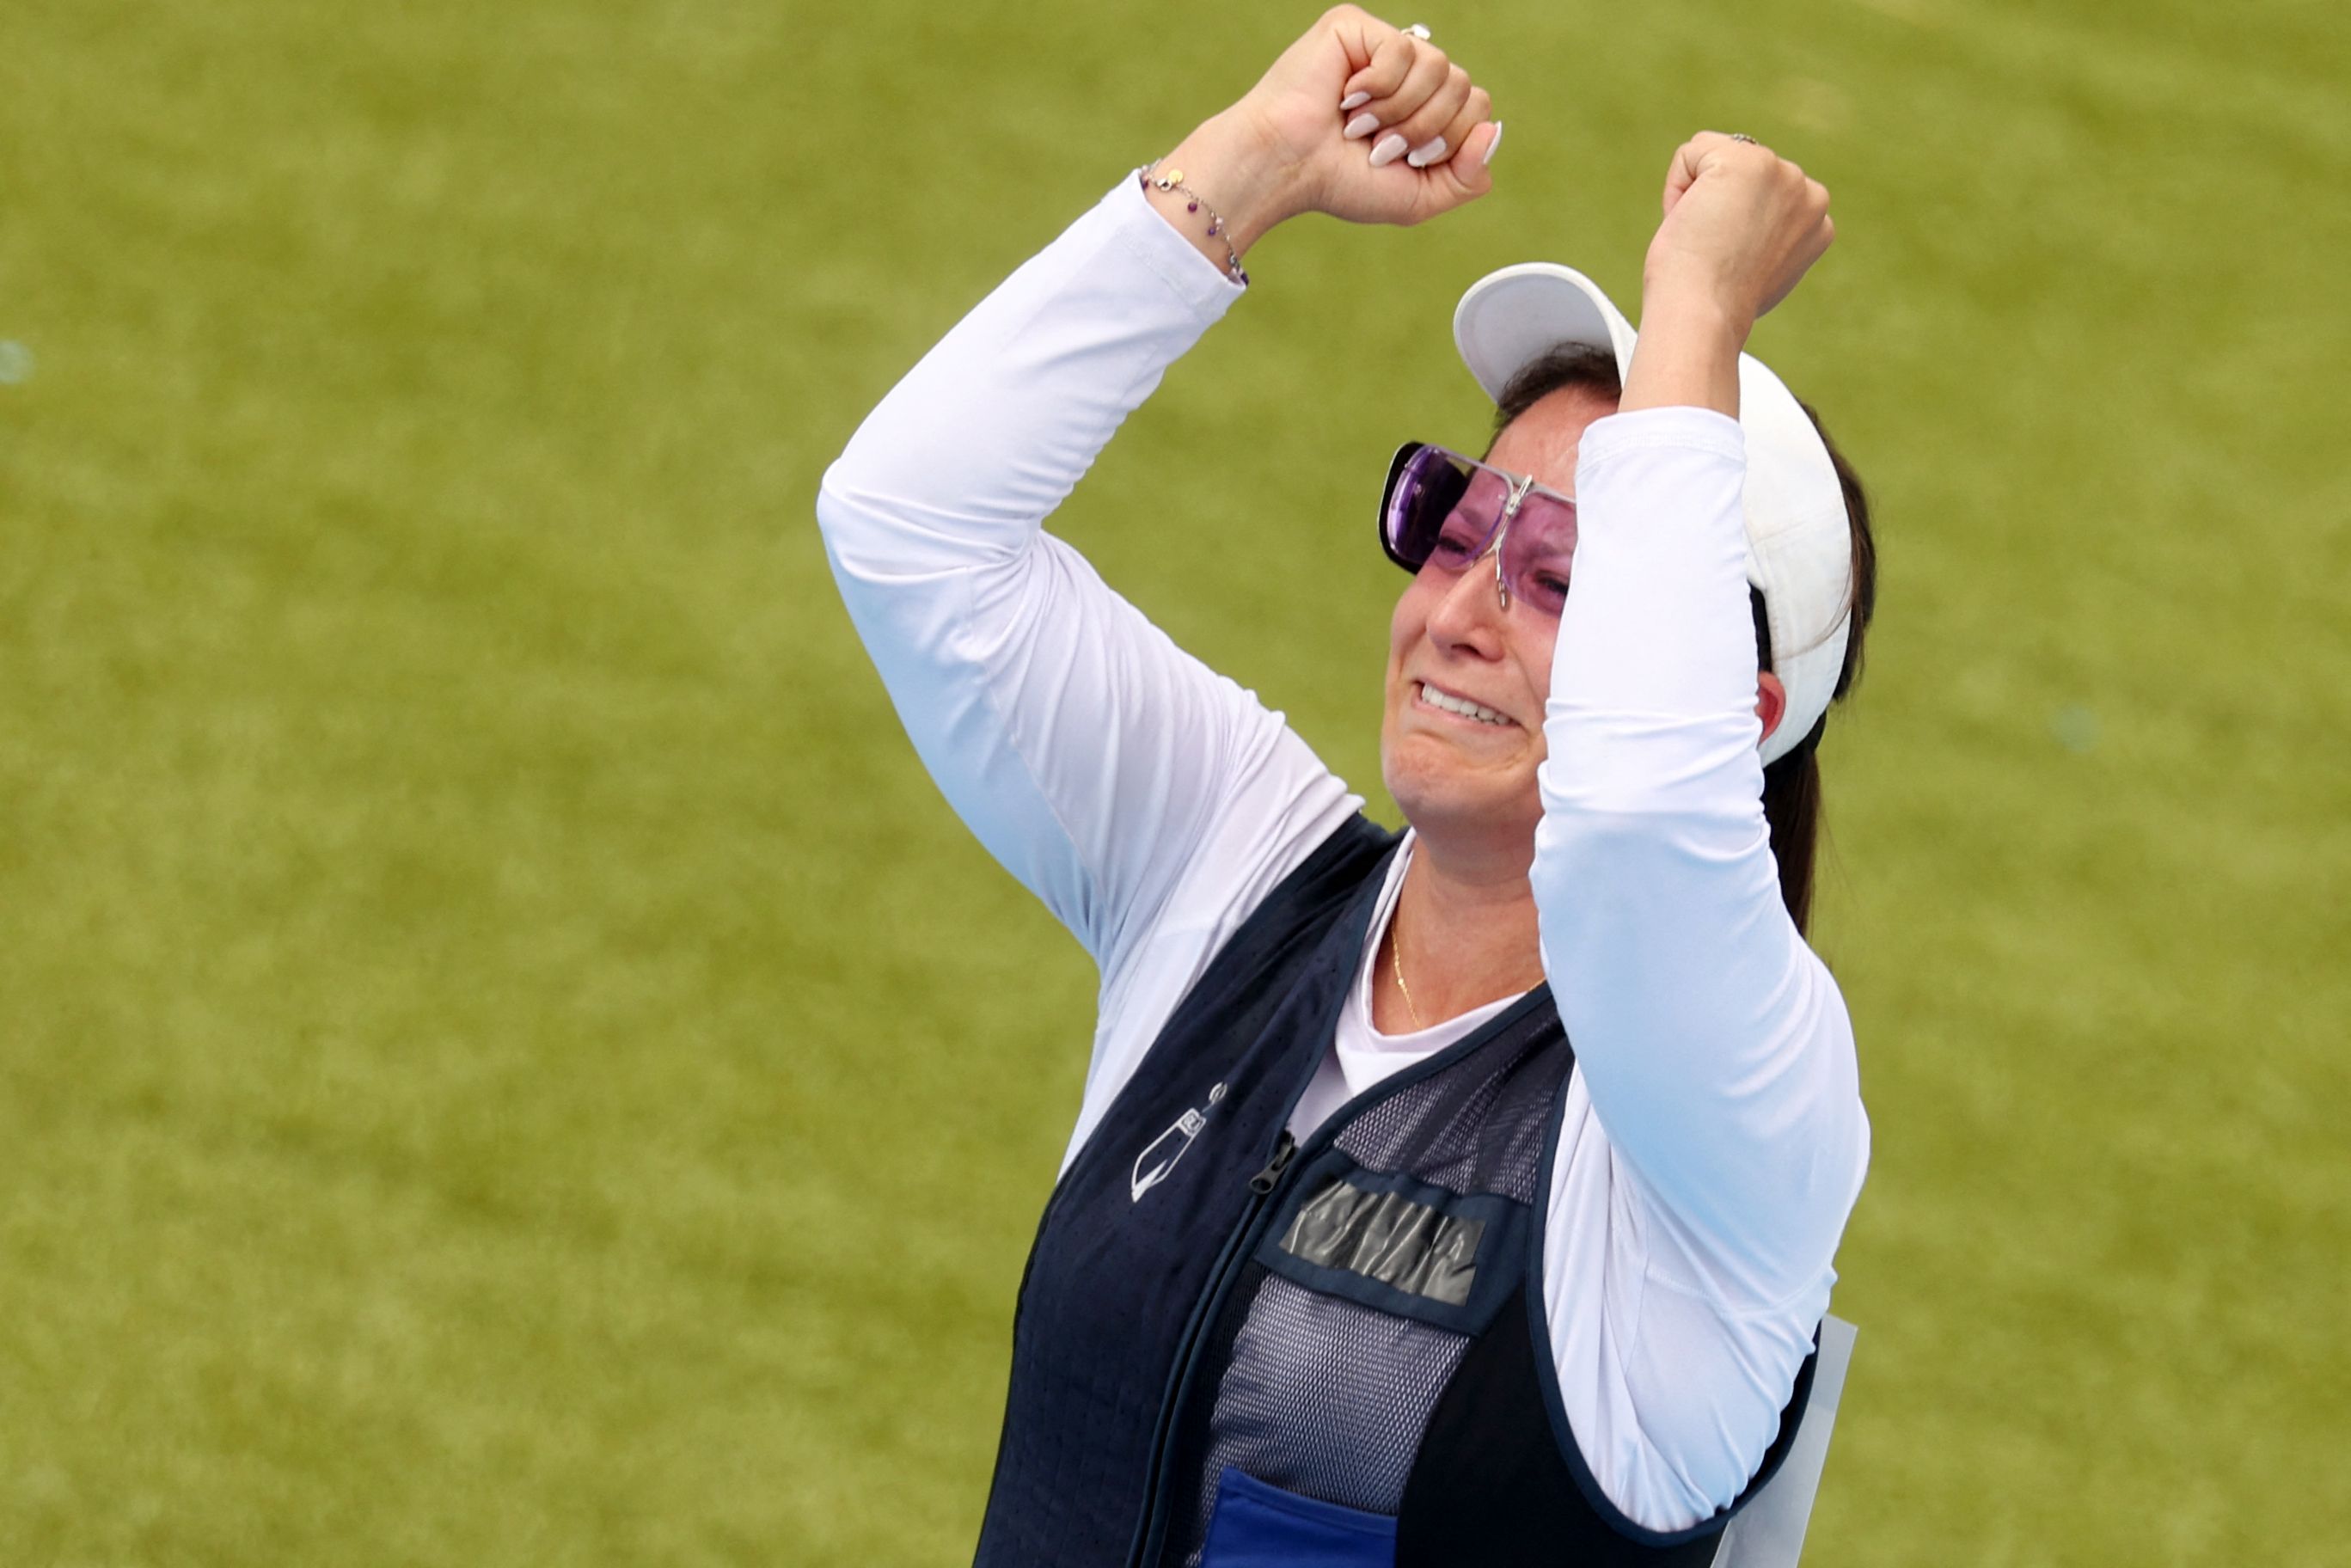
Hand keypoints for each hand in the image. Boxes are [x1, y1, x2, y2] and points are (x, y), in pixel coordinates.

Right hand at [1155, 7, 1500, 256]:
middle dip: (1425, 130)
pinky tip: (1346, 98)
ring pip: (1439, 67)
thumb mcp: (1417, 197)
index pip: (1476, 108)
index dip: (1451, 141)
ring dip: (1400, 112)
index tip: (1405, 161)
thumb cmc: (1338, 183)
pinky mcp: (1355, 27)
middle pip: (1464, 87)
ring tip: (1359, 126)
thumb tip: (1492, 130)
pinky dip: (1378, 87)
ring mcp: (1381, 46)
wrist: (1285, 168)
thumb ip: (1468, 177)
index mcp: (1422, 106)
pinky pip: (1404, 49)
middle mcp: (1407, 72)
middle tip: (1378, 147)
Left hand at [1641, 132, 1833, 336]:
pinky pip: (1691, 154)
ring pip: (1716, 159)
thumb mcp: (1758, 270)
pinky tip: (1691, 221)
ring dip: (1698, 198)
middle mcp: (1810, 192)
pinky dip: (1676, 187)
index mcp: (1817, 220)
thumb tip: (1747, 223)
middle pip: (1741, 172)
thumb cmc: (1716, 304)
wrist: (1703, 315)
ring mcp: (1783, 172)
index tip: (1733, 265)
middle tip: (1716, 253)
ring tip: (1706, 238)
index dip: (1733, 228)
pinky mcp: (1746, 160)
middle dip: (1718, 207)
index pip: (1762, 195)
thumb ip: (1765, 235)